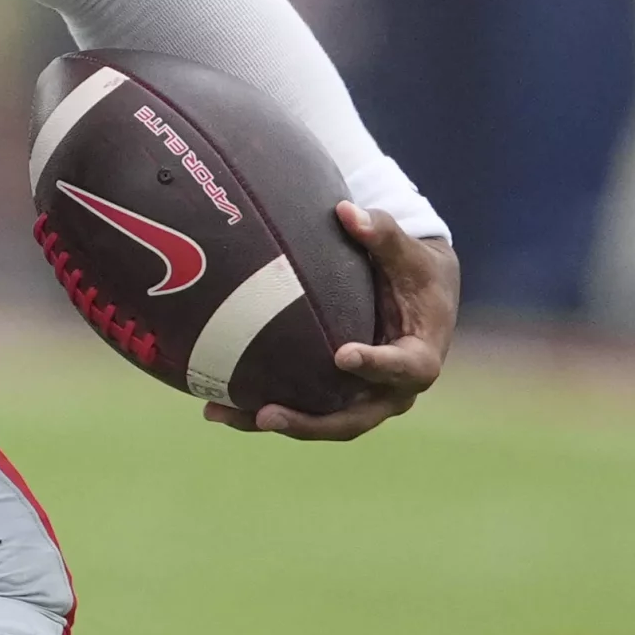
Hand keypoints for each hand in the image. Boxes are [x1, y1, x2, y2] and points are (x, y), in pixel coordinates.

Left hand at [204, 203, 459, 440]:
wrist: (419, 293)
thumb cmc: (413, 268)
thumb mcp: (406, 251)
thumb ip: (381, 232)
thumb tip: (347, 211)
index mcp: (420, 357)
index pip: (402, 367)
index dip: (375, 365)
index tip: (342, 355)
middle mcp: (393, 389)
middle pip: (354, 417)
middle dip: (311, 421)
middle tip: (267, 414)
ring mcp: (363, 398)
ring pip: (320, 422)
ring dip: (271, 422)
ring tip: (221, 413)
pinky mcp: (336, 397)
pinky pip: (302, 410)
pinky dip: (259, 411)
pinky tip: (215, 405)